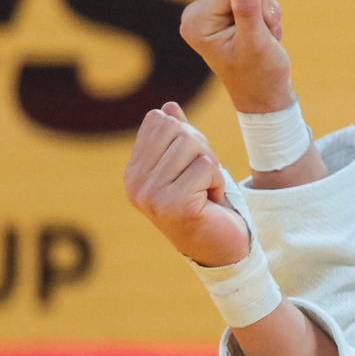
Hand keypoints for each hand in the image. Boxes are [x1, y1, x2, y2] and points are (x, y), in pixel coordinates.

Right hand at [123, 102, 249, 266]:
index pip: (159, 121)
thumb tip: (168, 107)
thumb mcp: (189, 166)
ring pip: (194, 147)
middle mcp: (135, 184)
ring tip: (206, 191)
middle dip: (202, 151)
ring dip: (212, 168)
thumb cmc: (205, 204)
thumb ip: (177, 138)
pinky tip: (210, 202)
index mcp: (133, 171)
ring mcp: (151, 195)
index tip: (192, 165)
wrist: (220, 248)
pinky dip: (217, 182)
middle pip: (178, 131)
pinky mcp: (173, 204)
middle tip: (203, 180)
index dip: (187, 136)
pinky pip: (207, 167)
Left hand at [181, 0, 292, 114]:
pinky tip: (263, 34)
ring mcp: (209, 14)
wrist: (264, 95)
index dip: (256, 2)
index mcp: (196, 22)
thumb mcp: (256, 41)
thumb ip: (248, 7)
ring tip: (265, 37)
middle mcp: (196, 14)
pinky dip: (266, 13)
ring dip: (267, 11)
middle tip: (266, 34)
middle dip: (263, 6)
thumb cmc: (260, 74)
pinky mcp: (222, 14)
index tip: (262, 29)